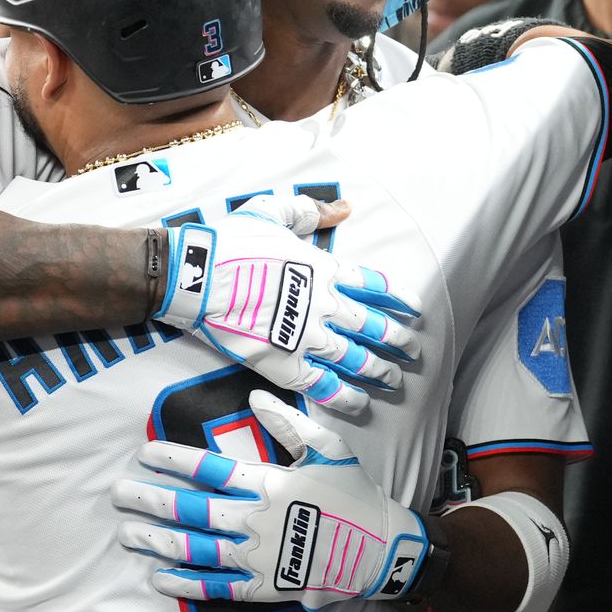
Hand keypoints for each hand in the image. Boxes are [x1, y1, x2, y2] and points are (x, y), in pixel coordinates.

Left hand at [115, 391, 434, 607]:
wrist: (380, 549)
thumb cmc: (354, 493)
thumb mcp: (329, 448)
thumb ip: (290, 422)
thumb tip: (255, 398)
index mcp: (268, 482)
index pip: (209, 467)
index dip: (173, 459)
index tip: (145, 453)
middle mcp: (255, 520)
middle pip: (190, 508)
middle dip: (150, 499)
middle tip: (118, 492)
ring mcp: (256, 556)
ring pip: (194, 548)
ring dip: (157, 539)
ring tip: (128, 532)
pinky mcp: (262, 586)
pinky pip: (215, 587)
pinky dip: (184, 583)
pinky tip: (159, 577)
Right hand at [153, 195, 418, 414]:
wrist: (197, 276)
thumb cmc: (230, 242)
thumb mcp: (271, 212)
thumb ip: (309, 211)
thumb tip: (345, 209)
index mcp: (323, 268)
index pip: (373, 285)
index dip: (397, 297)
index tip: (414, 308)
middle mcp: (323, 304)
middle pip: (371, 325)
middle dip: (396, 339)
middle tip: (412, 351)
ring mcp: (306, 336)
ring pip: (354, 357)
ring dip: (378, 370)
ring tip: (393, 380)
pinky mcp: (284, 363)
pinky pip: (323, 385)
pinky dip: (344, 395)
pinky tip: (359, 402)